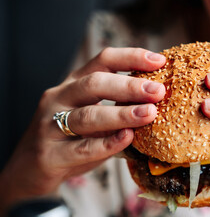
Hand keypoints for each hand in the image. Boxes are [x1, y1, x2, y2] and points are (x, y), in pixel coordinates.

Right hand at [0, 47, 165, 210]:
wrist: (31, 169)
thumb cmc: (72, 138)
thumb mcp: (93, 115)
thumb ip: (118, 105)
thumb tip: (159, 100)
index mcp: (74, 83)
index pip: (103, 60)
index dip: (131, 57)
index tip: (160, 61)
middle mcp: (60, 98)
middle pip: (94, 84)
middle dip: (129, 86)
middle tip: (158, 91)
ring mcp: (51, 125)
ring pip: (88, 116)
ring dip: (121, 114)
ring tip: (149, 114)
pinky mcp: (50, 154)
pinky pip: (81, 148)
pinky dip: (107, 143)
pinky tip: (127, 138)